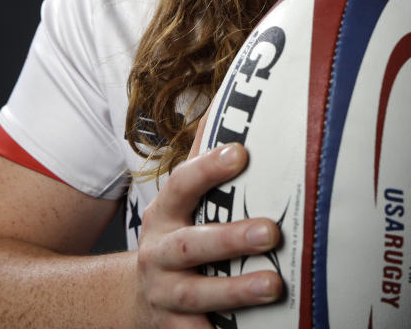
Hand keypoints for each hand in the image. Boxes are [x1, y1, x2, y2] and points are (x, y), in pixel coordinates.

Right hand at [135, 139, 282, 327]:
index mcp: (165, 215)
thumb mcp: (180, 202)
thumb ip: (202, 163)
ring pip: (197, 294)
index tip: (241, 152)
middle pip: (191, 245)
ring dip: (235, 291)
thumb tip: (228, 105)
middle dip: (230, 239)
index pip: (181, 185)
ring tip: (274, 285)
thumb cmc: (176, 237)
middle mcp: (160, 254)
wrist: (135, 298)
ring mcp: (165, 295)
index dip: (207, 168)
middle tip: (271, 231)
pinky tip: (258, 328)